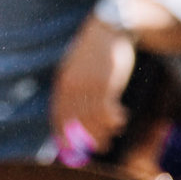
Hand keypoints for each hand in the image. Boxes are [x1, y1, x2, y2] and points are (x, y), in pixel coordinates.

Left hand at [50, 16, 136, 150]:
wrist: (107, 31)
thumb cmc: (95, 53)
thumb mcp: (78, 68)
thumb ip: (75, 88)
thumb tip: (78, 111)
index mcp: (62, 84)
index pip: (58, 115)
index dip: (63, 134)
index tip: (70, 148)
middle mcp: (71, 88)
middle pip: (76, 122)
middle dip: (89, 138)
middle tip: (102, 146)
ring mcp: (87, 87)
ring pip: (93, 120)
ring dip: (104, 131)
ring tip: (114, 133)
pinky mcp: (104, 84)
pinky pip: (106, 111)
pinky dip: (114, 119)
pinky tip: (121, 118)